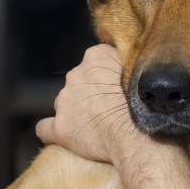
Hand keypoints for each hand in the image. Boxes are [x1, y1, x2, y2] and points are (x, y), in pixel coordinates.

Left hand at [36, 44, 138, 162]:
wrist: (136, 133)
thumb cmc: (144, 101)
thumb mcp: (140, 68)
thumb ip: (126, 58)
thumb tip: (126, 52)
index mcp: (94, 57)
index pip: (93, 61)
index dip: (103, 76)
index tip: (113, 87)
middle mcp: (75, 74)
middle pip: (77, 82)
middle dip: (87, 93)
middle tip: (106, 108)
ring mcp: (64, 101)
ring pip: (64, 104)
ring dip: (74, 112)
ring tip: (93, 126)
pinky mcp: (59, 127)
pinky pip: (45, 128)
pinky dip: (52, 131)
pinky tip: (62, 136)